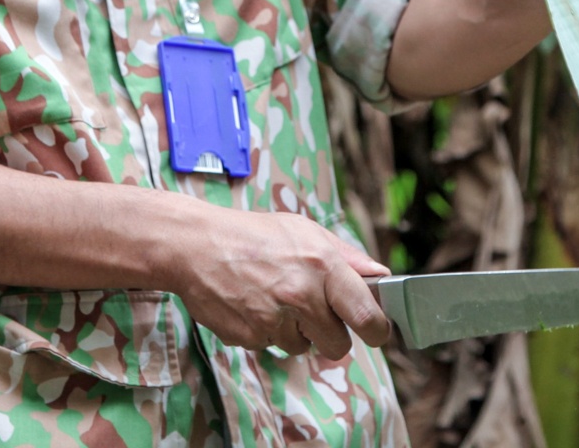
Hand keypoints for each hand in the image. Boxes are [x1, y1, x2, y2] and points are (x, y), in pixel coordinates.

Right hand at [170, 208, 390, 358]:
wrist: (195, 246)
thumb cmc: (254, 234)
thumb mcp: (306, 231)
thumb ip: (348, 257)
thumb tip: (382, 277)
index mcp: (322, 265)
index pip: (367, 316)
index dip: (378, 330)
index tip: (377, 332)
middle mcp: (301, 295)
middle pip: (338, 345)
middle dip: (332, 335)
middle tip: (316, 314)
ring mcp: (273, 320)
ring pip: (303, 347)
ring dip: (295, 332)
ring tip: (274, 298)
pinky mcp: (249, 338)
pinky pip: (271, 346)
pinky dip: (266, 332)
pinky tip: (252, 304)